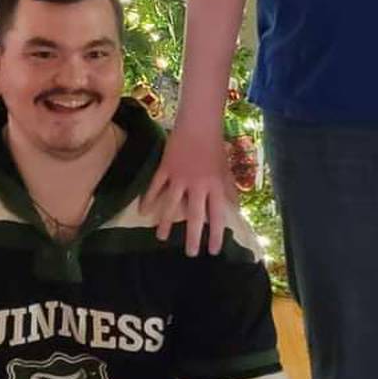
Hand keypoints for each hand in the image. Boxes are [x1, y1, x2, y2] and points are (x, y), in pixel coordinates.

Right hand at [141, 125, 235, 256]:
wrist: (199, 124)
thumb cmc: (215, 148)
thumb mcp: (225, 171)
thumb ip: (228, 191)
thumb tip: (234, 210)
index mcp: (215, 186)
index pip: (217, 215)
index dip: (216, 234)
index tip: (214, 251)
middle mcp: (198, 185)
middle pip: (195, 215)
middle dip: (193, 236)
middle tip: (191, 254)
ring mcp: (180, 177)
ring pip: (172, 204)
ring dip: (167, 223)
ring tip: (162, 238)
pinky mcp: (166, 168)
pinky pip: (155, 187)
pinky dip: (149, 198)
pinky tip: (143, 212)